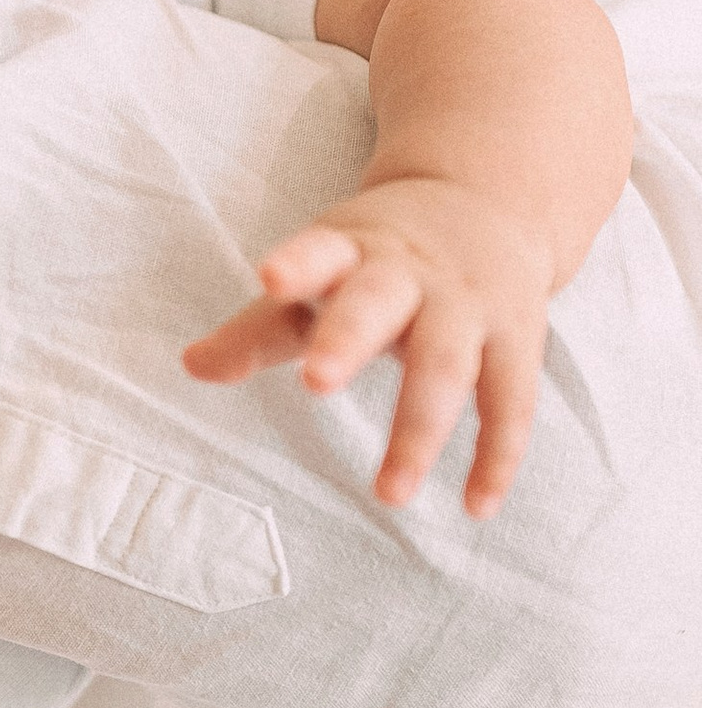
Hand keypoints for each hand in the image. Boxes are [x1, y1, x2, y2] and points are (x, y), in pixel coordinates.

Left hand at [183, 175, 555, 512]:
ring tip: (388, 494)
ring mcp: (469, 305)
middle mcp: (413, 273)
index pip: (322, 251)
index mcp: (354, 249)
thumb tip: (191, 367)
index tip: (269, 278)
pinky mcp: (516, 341)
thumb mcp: (320, 272)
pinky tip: (474, 507)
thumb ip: (259, 326)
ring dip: (419, 431)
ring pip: (447, 365)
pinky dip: (496, 456)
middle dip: (349, 339)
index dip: (299, 264)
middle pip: (381, 303)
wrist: (487, 201)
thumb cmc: (378, 255)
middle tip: (315, 382)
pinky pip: (510, 403)